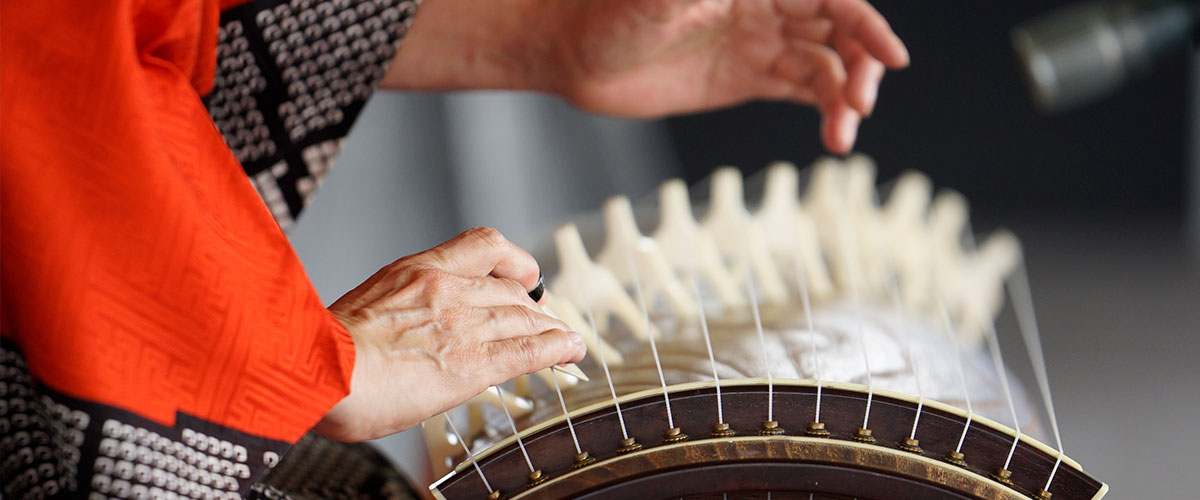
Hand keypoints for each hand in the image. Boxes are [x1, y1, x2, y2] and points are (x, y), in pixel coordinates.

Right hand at [314, 227, 586, 441]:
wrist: (315, 368)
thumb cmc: (323, 348)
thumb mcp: (364, 306)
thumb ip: (398, 307)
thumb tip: (406, 327)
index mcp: (416, 271)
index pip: (482, 244)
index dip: (513, 258)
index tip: (523, 274)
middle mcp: (446, 290)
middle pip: (511, 289)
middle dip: (533, 305)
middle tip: (542, 320)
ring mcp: (462, 325)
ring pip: (525, 318)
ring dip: (552, 329)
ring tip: (566, 339)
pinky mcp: (472, 362)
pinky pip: (528, 350)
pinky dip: (556, 349)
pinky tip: (570, 351)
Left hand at [382, 0, 908, 153]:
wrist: (574, 56)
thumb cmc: (606, 14)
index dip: (866, 23)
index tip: (891, 58)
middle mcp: (765, 5)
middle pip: (838, 28)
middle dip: (861, 63)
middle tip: (858, 104)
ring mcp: (758, 41)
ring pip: (824, 63)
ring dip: (843, 96)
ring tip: (842, 135)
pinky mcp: (745, 78)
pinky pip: (800, 88)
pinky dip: (823, 109)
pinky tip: (834, 134)